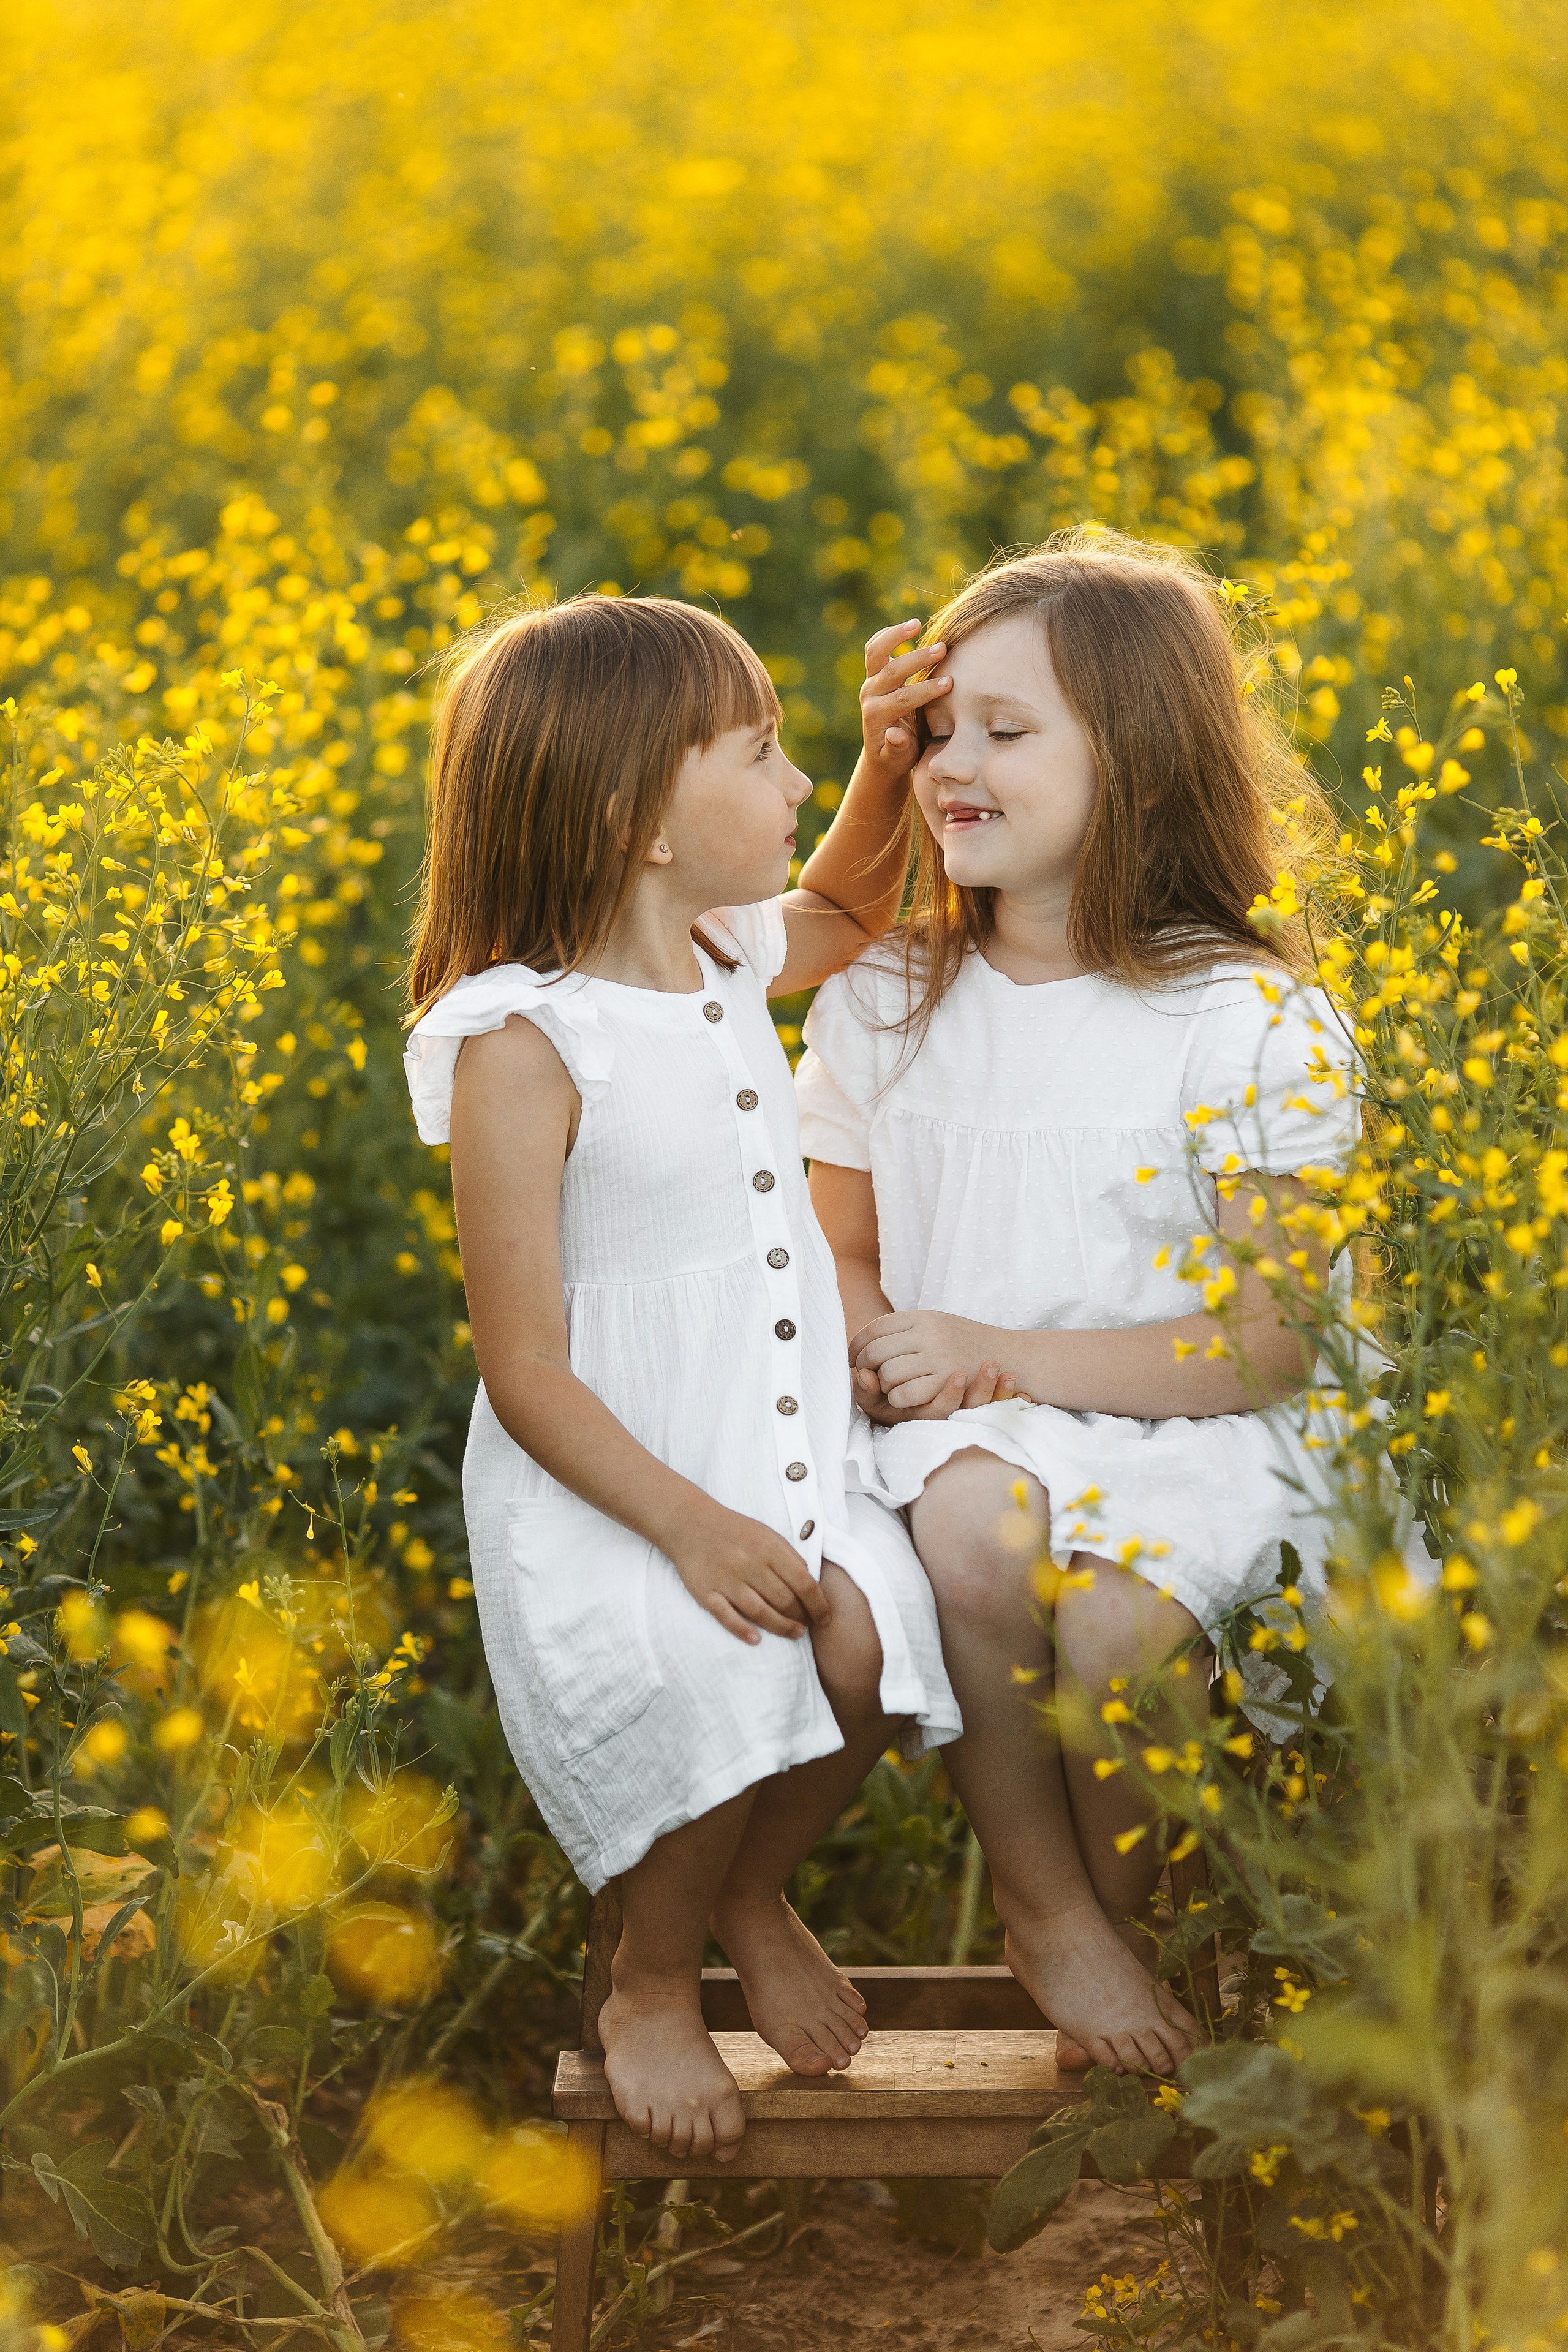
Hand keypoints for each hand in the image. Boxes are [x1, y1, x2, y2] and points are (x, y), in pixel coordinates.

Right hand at [665, 1503, 832, 1645]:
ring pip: (760, 1612)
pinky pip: (727, 1616)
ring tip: (794, 1634)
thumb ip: (789, 1557)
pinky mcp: (707, 1592)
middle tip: (807, 1626)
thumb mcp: (767, 1534)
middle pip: (784, 1600)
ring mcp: (727, 1579)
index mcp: (768, 1547)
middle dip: (802, 1618)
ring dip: (781, 1627)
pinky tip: (757, 1639)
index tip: (825, 1617)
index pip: (803, 1582)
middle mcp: (749, 1563)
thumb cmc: (735, 1531)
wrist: (691, 1524)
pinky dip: (743, 1630)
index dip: (818, 1604)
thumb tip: (810, 1585)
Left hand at [851, 1310, 1026, 1416]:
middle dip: (865, 1368)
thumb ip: (902, 1331)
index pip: (874, 1329)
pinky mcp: (946, 1379)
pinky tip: (903, 1399)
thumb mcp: (935, 1326)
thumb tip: (861, 1345)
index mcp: (921, 1316)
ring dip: (883, 1386)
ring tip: (889, 1388)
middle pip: (875, 1351)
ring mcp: (938, 1355)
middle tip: (867, 1377)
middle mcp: (928, 1333)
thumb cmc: (965, 1344)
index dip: (856, 1346)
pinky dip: (898, 1399)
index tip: (853, 1359)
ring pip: (888, 1373)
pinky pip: (905, 1392)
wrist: (1008, 1355)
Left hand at [859, 619, 951, 783]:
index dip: (926, 690)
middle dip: (918, 660)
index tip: (950, 684)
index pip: (902, 698)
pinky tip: (909, 626)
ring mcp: (870, 682)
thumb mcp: (898, 759)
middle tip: (943, 649)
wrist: (883, 752)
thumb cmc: (897, 757)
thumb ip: (897, 748)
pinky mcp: (874, 673)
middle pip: (892, 672)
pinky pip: (875, 649)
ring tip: (917, 624)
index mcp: (877, 716)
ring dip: (897, 636)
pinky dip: (888, 635)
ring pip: (876, 653)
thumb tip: (895, 734)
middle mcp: (870, 695)